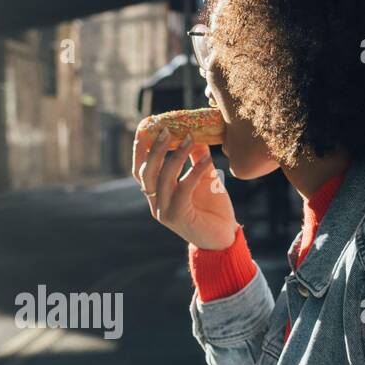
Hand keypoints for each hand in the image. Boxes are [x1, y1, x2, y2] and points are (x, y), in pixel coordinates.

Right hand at [132, 123, 236, 250]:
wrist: (224, 239)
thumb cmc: (213, 209)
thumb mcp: (204, 179)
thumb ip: (197, 159)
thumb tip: (197, 134)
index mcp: (156, 194)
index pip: (141, 170)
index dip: (140, 149)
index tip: (145, 126)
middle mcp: (156, 203)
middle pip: (147, 173)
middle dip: (155, 149)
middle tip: (167, 130)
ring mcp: (164, 211)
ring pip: (163, 179)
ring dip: (176, 156)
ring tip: (190, 138)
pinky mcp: (178, 217)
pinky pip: (183, 189)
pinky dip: (194, 172)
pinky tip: (207, 159)